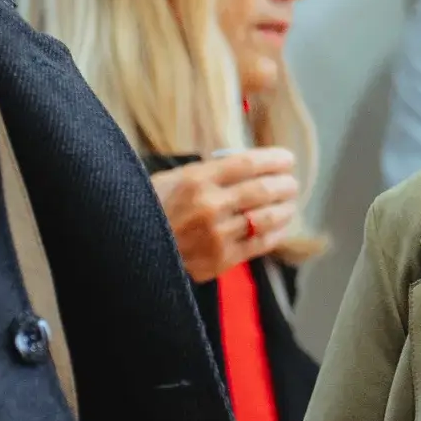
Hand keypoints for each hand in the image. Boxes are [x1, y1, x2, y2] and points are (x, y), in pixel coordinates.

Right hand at [152, 148, 299, 281]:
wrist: (127, 251)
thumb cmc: (148, 209)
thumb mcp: (170, 179)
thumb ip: (206, 173)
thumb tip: (243, 167)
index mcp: (196, 179)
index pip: (247, 163)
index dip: (273, 160)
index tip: (287, 159)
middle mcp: (210, 206)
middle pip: (262, 190)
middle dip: (284, 185)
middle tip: (292, 183)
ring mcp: (217, 235)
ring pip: (265, 218)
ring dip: (284, 209)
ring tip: (290, 203)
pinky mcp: (220, 260)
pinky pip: (258, 244)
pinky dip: (275, 234)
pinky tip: (282, 227)